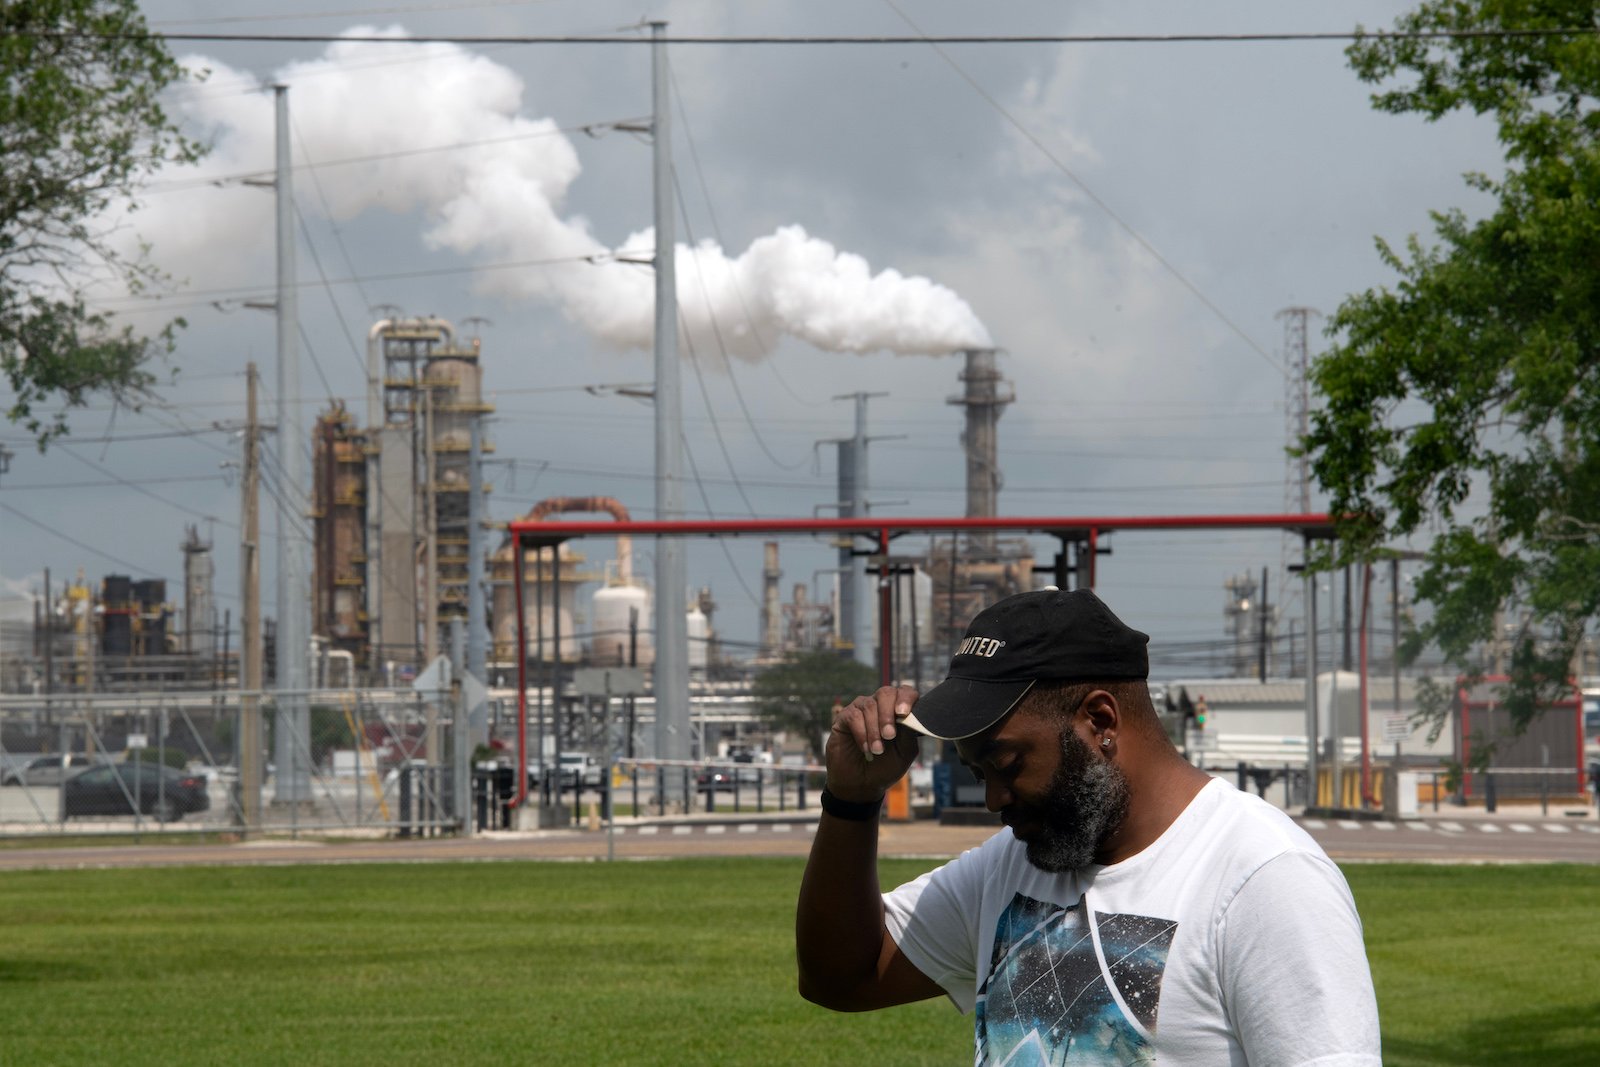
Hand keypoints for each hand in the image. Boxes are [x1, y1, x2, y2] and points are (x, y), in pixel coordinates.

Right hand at [824, 685, 920, 802]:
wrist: (861, 785)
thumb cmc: (885, 767)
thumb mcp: (904, 753)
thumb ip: (909, 733)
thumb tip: (911, 716)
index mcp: (898, 711)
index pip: (905, 692)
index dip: (906, 698)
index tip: (904, 714)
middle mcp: (880, 706)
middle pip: (886, 693)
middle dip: (888, 715)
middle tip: (889, 736)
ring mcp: (861, 710)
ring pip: (869, 705)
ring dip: (875, 730)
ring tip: (876, 751)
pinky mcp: (844, 717)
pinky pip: (854, 716)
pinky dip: (861, 733)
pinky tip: (865, 748)